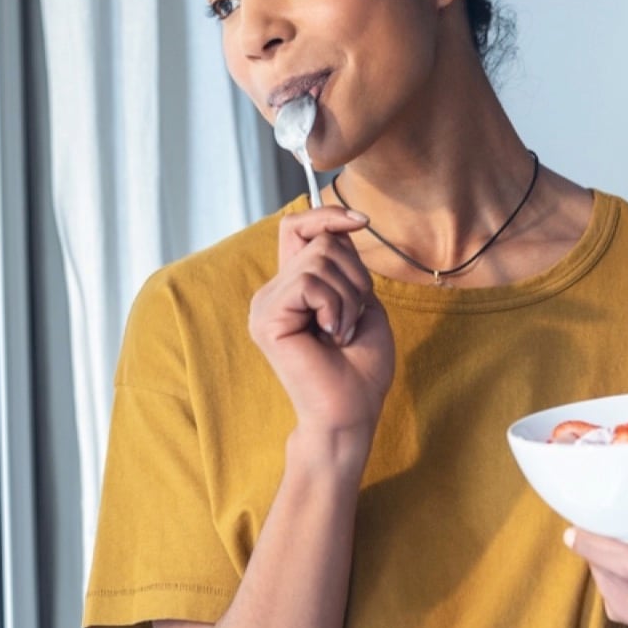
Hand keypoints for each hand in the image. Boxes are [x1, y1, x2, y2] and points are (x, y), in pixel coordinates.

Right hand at [249, 207, 394, 443]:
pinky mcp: (266, 319)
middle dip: (354, 275)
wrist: (351, 412)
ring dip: (348, 297)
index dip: (327, 215)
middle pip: (318, 242)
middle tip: (352, 318)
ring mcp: (265, 305)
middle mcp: (272, 293)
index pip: (297, 227)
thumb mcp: (361, 301)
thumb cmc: (361, 367)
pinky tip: (331, 336)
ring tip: (341, 332)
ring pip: (318, 260)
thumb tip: (335, 227)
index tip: (362, 221)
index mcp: (291, 288)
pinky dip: (335, 306)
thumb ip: (344, 264)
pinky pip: (310, 283)